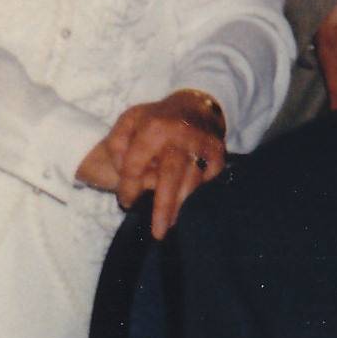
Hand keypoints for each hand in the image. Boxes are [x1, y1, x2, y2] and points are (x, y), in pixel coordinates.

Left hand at [75, 90, 226, 237]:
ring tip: (167, 225)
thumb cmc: (158, 118)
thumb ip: (117, 143)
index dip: (129, 186)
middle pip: (170, 178)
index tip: (126, 202)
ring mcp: (202, 145)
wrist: (197, 104)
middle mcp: (180, 136)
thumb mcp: (130, 120)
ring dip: (179, 206)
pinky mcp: (219, 153)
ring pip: (190, 183)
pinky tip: (187, 202)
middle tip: (157, 233)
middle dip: (163, 207)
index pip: (136, 164)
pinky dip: (198, 192)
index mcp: (153, 127)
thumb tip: (121, 169)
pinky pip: (208, 180)